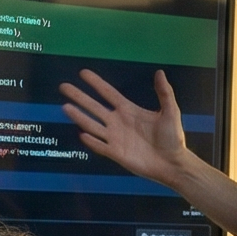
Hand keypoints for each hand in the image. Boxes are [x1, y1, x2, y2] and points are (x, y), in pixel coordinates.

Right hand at [60, 69, 195, 187]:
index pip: (108, 93)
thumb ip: (164, 93)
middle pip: (94, 107)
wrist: (172, 163)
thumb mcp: (171, 112)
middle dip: (79, 97)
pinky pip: (100, 146)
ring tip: (65, 107)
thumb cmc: (173, 138)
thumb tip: (159, 72)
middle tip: (64, 86)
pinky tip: (81, 134)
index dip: (96, 83)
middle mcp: (118, 122)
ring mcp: (116, 138)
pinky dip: (91, 141)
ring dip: (79, 116)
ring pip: (92, 125)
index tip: (83, 73)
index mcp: (129, 110)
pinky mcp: (116, 153)